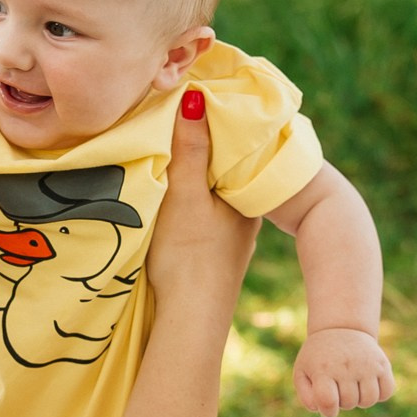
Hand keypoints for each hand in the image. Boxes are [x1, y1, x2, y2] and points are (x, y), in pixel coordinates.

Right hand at [145, 91, 258, 304]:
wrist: (191, 321)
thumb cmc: (189, 255)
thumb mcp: (184, 195)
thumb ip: (190, 148)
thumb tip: (195, 95)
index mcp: (247, 192)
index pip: (236, 143)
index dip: (215, 119)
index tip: (192, 95)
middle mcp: (247, 212)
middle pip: (225, 166)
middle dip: (204, 144)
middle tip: (175, 114)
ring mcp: (233, 236)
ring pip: (215, 191)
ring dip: (196, 172)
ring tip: (169, 148)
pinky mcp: (216, 254)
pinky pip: (206, 211)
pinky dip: (192, 196)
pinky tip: (174, 196)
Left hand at [294, 327, 394, 416]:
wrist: (341, 329)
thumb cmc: (319, 357)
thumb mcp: (302, 371)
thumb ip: (306, 395)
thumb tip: (319, 409)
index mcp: (323, 369)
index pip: (328, 402)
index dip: (328, 411)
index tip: (328, 403)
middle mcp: (346, 366)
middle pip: (349, 403)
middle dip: (343, 402)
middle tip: (339, 386)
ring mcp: (366, 364)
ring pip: (369, 400)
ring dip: (361, 400)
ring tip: (353, 387)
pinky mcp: (382, 364)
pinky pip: (387, 392)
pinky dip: (380, 394)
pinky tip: (368, 384)